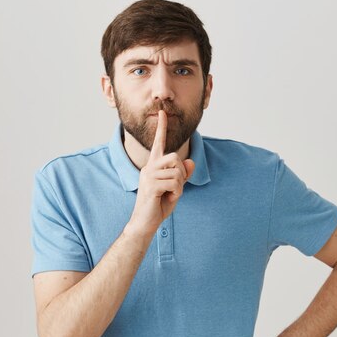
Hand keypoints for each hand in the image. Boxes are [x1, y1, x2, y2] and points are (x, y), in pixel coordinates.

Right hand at [127, 110, 194, 235]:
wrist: (145, 223)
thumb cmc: (159, 205)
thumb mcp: (175, 188)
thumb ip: (183, 175)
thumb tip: (191, 161)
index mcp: (153, 166)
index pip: (158, 143)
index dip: (162, 128)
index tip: (163, 113)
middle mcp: (149, 167)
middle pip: (175, 157)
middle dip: (181, 173)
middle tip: (175, 188)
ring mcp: (148, 176)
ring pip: (177, 171)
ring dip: (179, 186)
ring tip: (170, 194)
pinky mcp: (151, 186)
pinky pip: (174, 183)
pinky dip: (177, 193)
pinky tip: (168, 198)